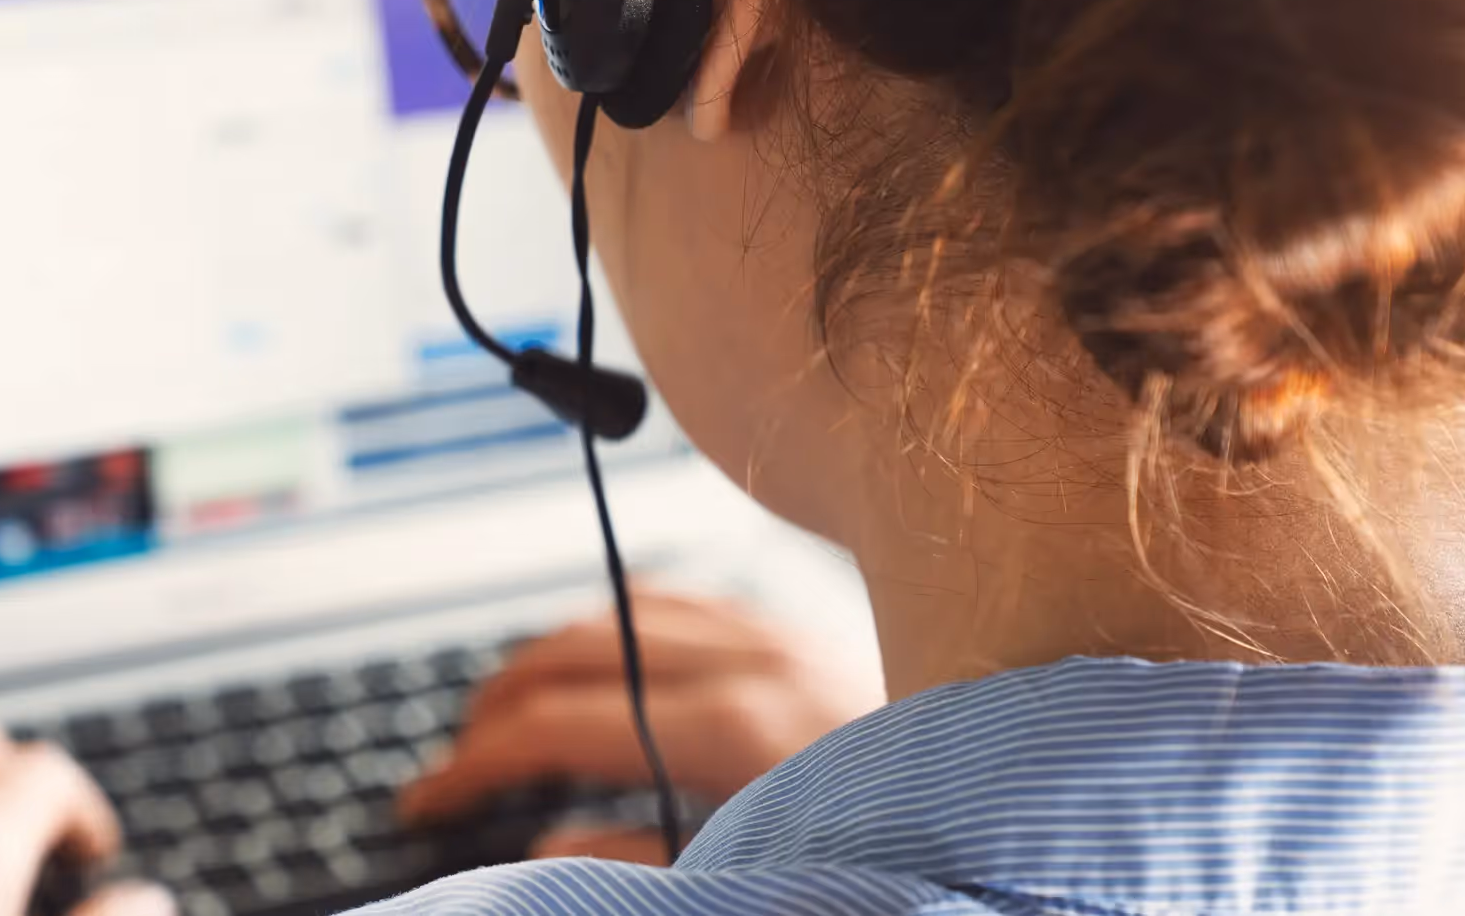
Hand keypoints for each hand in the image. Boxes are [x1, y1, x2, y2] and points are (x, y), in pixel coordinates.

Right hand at [399, 591, 883, 863]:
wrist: (1035, 808)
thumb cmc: (903, 846)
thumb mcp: (756, 869)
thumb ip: (634, 862)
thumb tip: (544, 845)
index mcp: (733, 727)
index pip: (554, 725)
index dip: (472, 765)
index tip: (429, 799)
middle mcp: (753, 658)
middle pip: (573, 647)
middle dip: (496, 701)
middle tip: (457, 754)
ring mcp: (781, 630)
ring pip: (622, 606)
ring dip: (551, 649)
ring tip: (510, 702)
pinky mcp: (807, 628)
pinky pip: (686, 595)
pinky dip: (623, 619)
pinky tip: (610, 649)